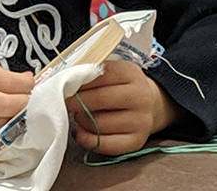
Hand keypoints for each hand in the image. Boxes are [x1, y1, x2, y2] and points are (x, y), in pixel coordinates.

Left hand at [66, 60, 182, 154]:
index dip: (79, 81)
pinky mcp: (137, 141)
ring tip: (78, 115)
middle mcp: (140, 97)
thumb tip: (65, 83)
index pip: (100, 75)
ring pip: (99, 123)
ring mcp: (141, 121)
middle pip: (100, 99)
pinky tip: (80, 132)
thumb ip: (91, 74)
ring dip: (81, 120)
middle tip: (66, 102)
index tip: (66, 85)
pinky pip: (106, 144)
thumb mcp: (112, 72)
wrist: (150, 104)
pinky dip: (87, 140)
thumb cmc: (121, 86)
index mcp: (131, 74)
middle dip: (77, 102)